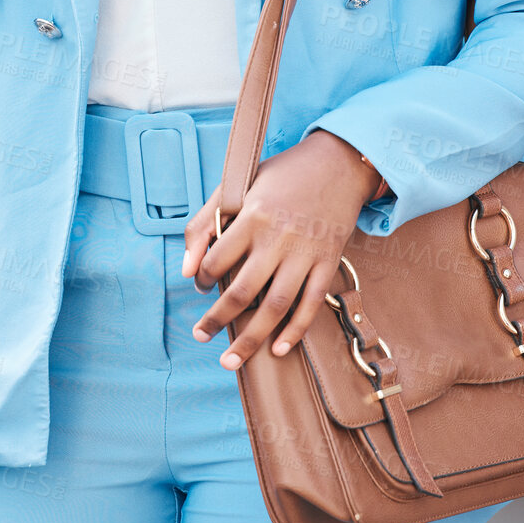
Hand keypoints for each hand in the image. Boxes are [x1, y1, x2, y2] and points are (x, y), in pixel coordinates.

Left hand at [181, 130, 378, 368]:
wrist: (338, 163)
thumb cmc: (281, 174)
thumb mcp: (237, 184)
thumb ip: (204, 222)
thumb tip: (185, 268)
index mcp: (252, 216)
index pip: (216, 260)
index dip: (200, 278)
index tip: (198, 285)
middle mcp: (278, 238)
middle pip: (242, 292)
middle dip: (217, 320)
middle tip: (200, 336)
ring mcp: (305, 253)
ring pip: (275, 306)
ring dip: (251, 338)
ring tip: (231, 359)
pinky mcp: (328, 261)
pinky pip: (311, 304)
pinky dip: (296, 330)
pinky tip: (279, 348)